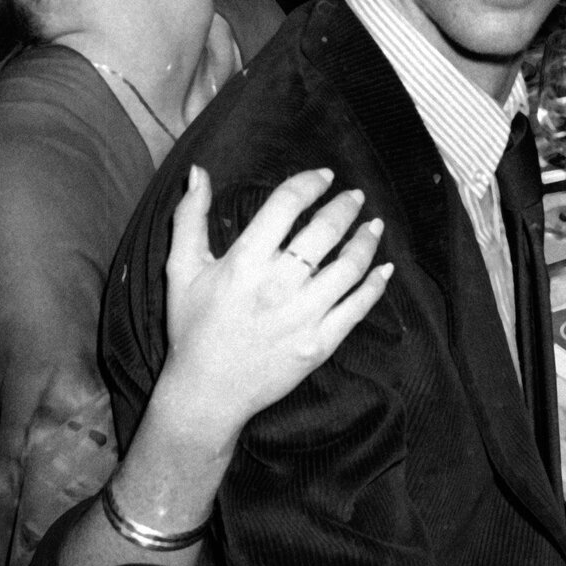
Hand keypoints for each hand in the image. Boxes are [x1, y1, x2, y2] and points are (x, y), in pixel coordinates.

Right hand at [160, 166, 389, 432]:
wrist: (207, 393)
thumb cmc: (193, 328)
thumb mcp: (181, 270)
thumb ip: (189, 218)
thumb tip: (199, 172)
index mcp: (244, 262)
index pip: (286, 205)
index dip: (310, 183)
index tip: (324, 176)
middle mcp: (278, 285)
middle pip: (325, 231)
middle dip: (345, 206)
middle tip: (355, 196)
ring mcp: (304, 316)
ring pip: (349, 267)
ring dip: (366, 241)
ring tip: (374, 226)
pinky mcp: (320, 344)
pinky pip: (358, 308)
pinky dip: (376, 286)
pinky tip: (384, 269)